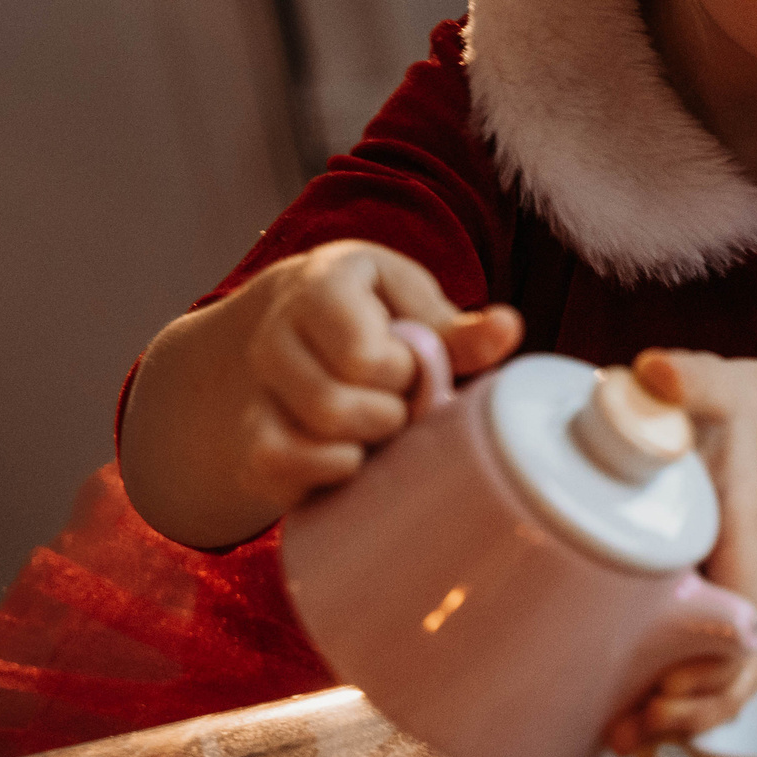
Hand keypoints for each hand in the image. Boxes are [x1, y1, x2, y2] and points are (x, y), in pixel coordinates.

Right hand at [122, 240, 521, 548]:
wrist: (296, 334)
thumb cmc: (377, 319)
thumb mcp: (416, 309)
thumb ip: (458, 330)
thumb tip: (508, 329)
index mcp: (323, 283)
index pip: (364, 356)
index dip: (403, 372)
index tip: (411, 363)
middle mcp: (274, 331)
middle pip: (335, 405)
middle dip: (388, 415)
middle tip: (401, 402)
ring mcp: (255, 385)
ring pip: (307, 442)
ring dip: (361, 447)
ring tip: (379, 425)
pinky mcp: (248, 436)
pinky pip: (277, 467)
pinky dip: (325, 473)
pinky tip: (349, 456)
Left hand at [602, 350, 756, 754]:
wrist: (717, 417)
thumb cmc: (709, 407)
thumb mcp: (704, 387)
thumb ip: (686, 378)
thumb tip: (654, 373)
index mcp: (740, 551)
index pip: (746, 630)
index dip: (717, 673)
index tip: (670, 692)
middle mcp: (726, 588)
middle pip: (727, 674)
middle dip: (689, 715)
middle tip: (628, 733)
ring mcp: (700, 603)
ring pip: (702, 682)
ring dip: (668, 720)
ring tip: (614, 741)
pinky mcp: (668, 606)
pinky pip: (672, 666)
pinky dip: (650, 700)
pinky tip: (604, 719)